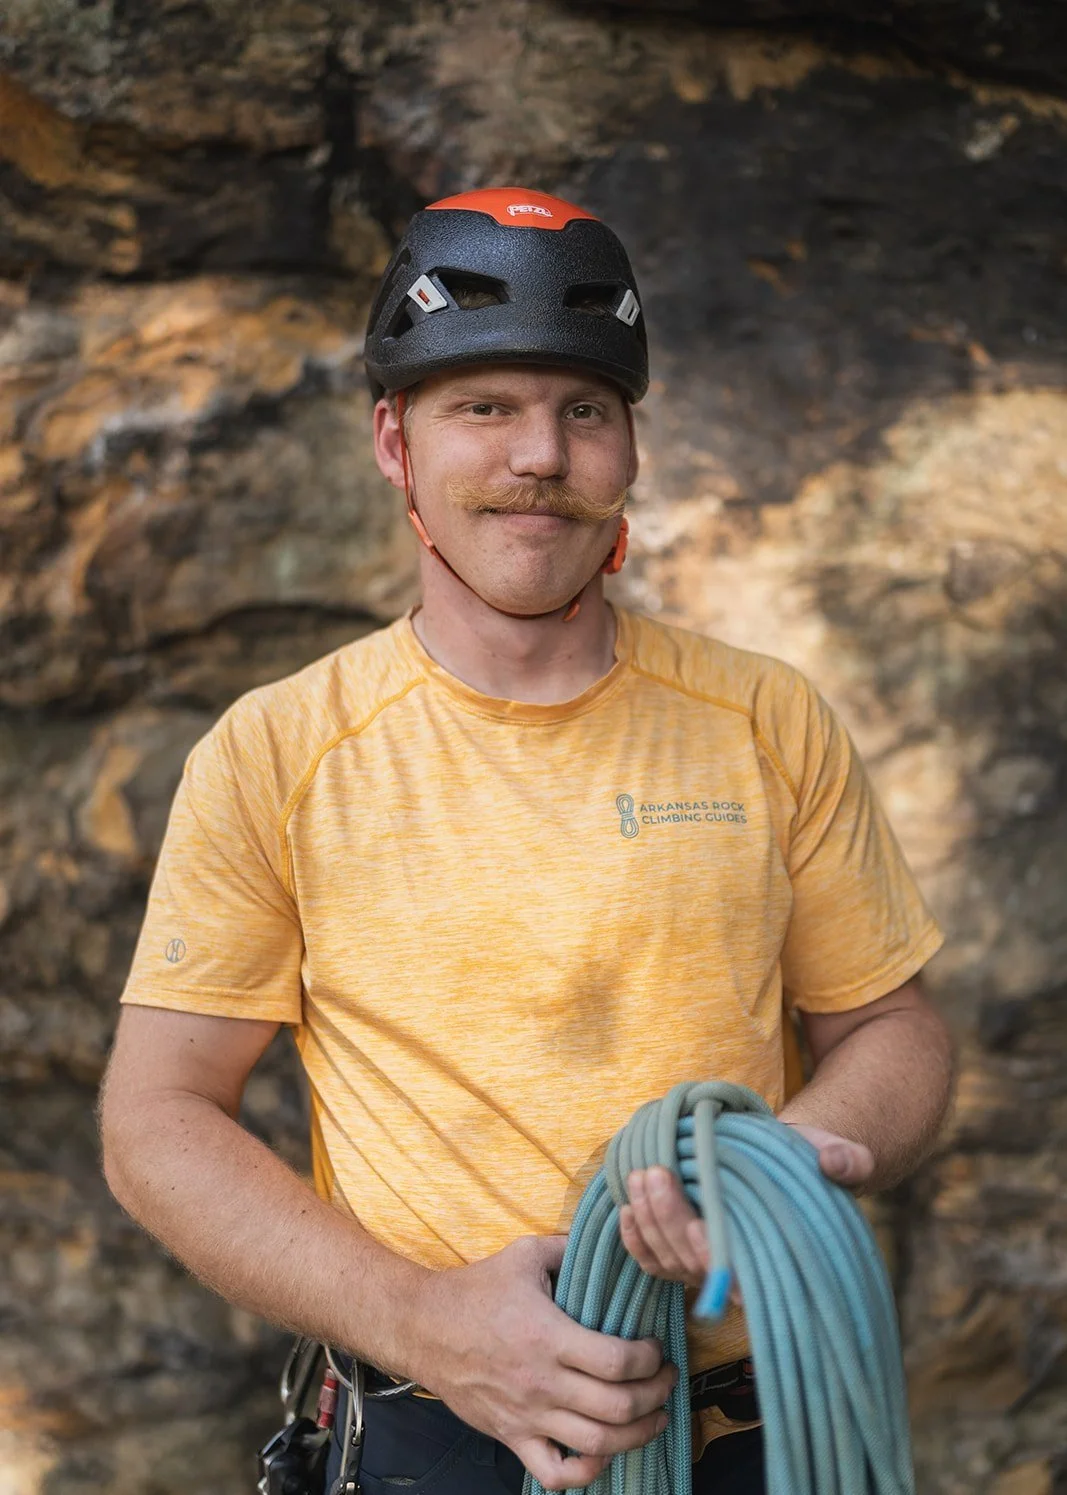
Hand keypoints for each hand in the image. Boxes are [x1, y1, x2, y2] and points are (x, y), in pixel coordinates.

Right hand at [411, 1234, 677, 1490]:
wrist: (423, 1327)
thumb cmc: (475, 1289)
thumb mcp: (525, 1255)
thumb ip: (569, 1247)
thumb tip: (607, 1240)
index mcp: (549, 1336)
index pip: (618, 1362)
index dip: (650, 1359)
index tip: (657, 1348)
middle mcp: (543, 1383)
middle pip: (618, 1407)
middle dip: (656, 1396)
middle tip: (667, 1380)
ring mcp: (528, 1416)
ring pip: (597, 1444)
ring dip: (637, 1435)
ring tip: (654, 1416)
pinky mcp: (512, 1436)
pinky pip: (556, 1474)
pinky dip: (588, 1472)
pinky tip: (604, 1452)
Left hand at [619, 1123, 874, 1289]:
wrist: (781, 1162)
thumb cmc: (809, 1163)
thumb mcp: (835, 1155)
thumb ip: (847, 1161)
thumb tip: (840, 1164)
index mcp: (776, 1260)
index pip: (742, 1277)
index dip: (717, 1256)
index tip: (701, 1225)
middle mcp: (739, 1275)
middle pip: (692, 1261)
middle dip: (669, 1218)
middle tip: (655, 1171)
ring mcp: (706, 1268)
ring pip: (667, 1259)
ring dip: (647, 1218)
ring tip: (641, 1173)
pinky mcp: (683, 1255)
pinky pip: (651, 1260)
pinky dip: (634, 1237)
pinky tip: (627, 1205)